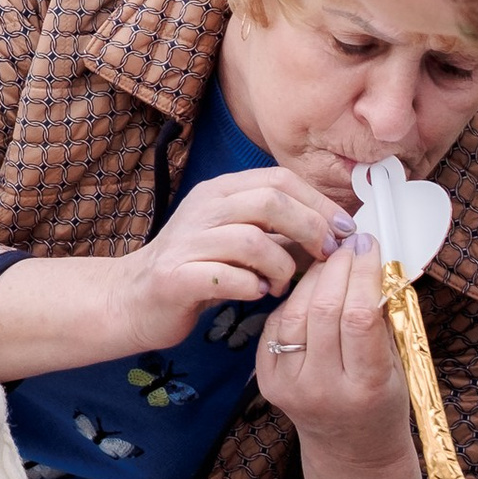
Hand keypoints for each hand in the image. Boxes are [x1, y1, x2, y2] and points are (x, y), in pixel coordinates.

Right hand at [109, 168, 340, 354]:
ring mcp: (187, 241)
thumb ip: (275, 230)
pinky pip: (227, 277)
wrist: (132, 299)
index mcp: (220, 191)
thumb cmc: (195, 270)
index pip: (279, 179)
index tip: (345, 230)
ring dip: (282, 267)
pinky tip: (257, 295)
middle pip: (270, 202)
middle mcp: (203, 208)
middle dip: (310, 229)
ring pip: (252, 240)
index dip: (319, 203)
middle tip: (327, 257)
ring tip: (283, 285)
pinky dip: (252, 288)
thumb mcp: (236, 239)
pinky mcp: (175, 277)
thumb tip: (333, 230)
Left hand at [254, 235, 411, 462]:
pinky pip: (277, 326)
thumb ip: (381, 319)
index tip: (370, 246)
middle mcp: (322, 389)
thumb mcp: (397, 366)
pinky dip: (294, 300)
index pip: (358, 318)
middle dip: (338, 268)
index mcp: (364, 388)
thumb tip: (369, 262)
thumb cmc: (382, 402)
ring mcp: (289, 386)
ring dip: (313, 278)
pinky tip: (310, 287)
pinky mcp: (266, 381)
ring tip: (331, 259)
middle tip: (349, 243)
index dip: (363, 274)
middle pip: (323, 311)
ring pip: (295, 314)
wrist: (349, 449)